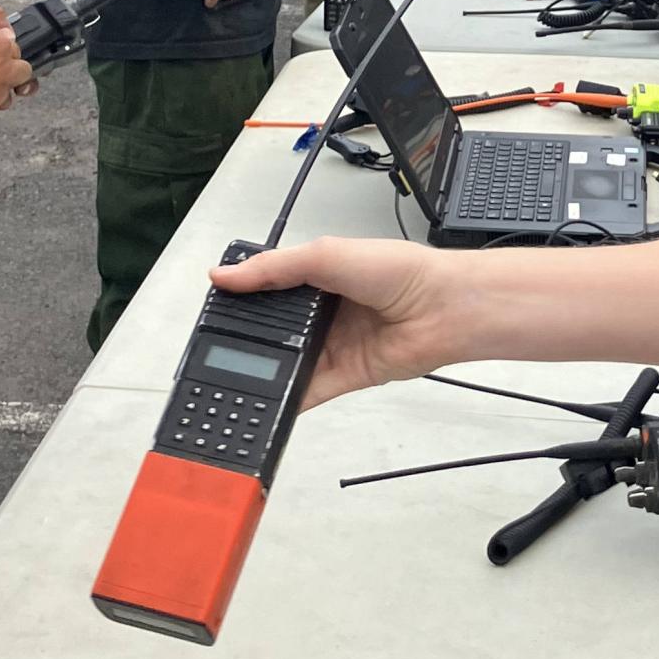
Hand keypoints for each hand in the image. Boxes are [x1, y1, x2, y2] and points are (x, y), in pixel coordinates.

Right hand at [209, 236, 469, 407]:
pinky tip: (265, 402)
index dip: (243, 295)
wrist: (443, 308)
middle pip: (275, 328)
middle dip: (251, 337)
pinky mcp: (347, 375)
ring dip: (268, 369)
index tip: (214, 307)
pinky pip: (310, 390)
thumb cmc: (400, 271)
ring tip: (235, 376)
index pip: (269, 286)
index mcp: (318, 274)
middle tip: (217, 346)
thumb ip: (274, 268)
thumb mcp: (327, 255)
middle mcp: (325, 310)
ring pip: (289, 361)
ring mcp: (335, 344)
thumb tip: (225, 274)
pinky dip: (288, 398)